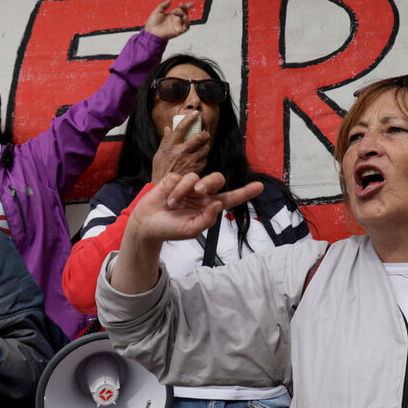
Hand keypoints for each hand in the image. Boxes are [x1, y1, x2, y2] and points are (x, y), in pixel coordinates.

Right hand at [131, 172, 263, 242]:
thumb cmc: (170, 229)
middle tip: (199, 191)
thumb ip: (207, 219)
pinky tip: (166, 198)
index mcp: (209, 207)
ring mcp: (188, 186)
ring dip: (183, 192)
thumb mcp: (191, 230)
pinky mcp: (175, 179)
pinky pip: (179, 177)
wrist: (147, 224)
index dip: (245, 192)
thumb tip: (218, 204)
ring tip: (172, 204)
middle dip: (210, 183)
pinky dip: (173, 189)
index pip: (231, 198)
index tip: (260, 186)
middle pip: (217, 179)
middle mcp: (202, 195)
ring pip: (195, 178)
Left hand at [144, 0, 191, 39]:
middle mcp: (176, 20)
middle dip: (185, 8)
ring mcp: (177, 25)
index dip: (186, 6)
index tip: (191, 3)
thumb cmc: (152, 24)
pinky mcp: (178, 31)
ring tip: (176, 12)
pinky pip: (186, 27)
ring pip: (186, 19)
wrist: (151, 32)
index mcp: (172, 15)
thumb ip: (163, 5)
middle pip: (185, 13)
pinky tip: (184, 18)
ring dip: (184, 14)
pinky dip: (187, 23)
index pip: (181, 10)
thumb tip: (169, 0)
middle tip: (180, 5)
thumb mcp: (157, 11)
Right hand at [151, 113, 209, 182]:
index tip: (196, 113)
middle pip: (199, 137)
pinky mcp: (196, 170)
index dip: (189, 118)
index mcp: (170, 147)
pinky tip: (199, 160)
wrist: (166, 190)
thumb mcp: (158, 155)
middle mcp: (181, 152)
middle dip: (205, 134)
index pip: (181, 128)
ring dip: (205, 146)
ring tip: (202, 148)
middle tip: (205, 134)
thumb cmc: (160, 172)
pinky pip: (205, 160)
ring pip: (205, 148)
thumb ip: (164, 141)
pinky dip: (203, 158)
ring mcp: (190, 161)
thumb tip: (167, 128)